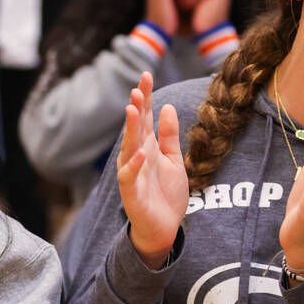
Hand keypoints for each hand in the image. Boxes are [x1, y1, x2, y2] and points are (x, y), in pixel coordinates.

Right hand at [117, 72, 187, 267]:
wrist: (164, 228)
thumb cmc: (166, 194)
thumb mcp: (174, 160)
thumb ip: (170, 136)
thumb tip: (168, 107)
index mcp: (147, 146)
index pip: (144, 117)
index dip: (145, 97)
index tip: (146, 76)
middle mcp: (136, 156)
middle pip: (135, 127)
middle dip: (137, 107)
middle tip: (138, 86)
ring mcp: (132, 173)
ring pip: (129, 146)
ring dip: (130, 128)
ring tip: (132, 108)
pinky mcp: (132, 193)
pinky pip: (130, 176)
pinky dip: (134, 164)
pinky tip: (140, 151)